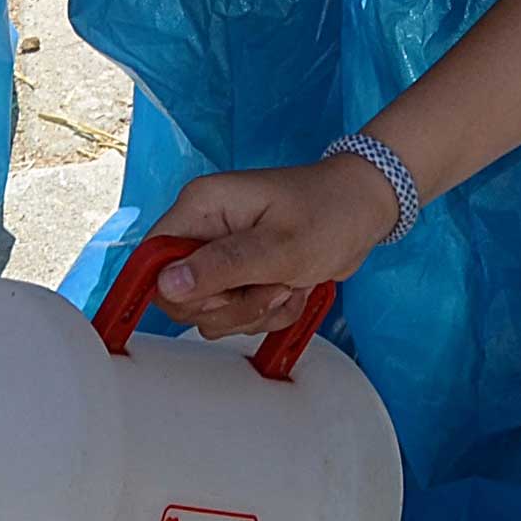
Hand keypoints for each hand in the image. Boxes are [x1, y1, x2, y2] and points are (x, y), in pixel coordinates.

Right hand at [140, 157, 408, 339]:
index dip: (180, 289)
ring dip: (254, 311)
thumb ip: (221, 268)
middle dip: (230, 305)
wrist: (366, 210)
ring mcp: (221, 253)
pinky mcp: (241, 273)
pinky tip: (294, 289)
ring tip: (288, 283)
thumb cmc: (329, 214)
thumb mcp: (279, 248)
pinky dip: (268, 312)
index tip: (221, 294)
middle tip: (271, 286)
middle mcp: (203, 229)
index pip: (153, 259)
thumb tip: (166, 285)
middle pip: (181, 295)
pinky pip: (237, 313)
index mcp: (200, 207)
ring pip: (211, 311)